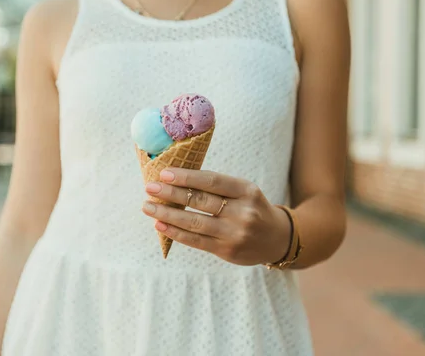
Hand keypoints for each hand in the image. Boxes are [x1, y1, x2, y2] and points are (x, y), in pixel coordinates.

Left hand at [142, 168, 291, 265]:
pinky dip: (175, 232)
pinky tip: (160, 225)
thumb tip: (175, 179)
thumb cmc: (252, 208)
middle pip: (200, 201)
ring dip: (167, 214)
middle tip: (150, 188)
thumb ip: (216, 187)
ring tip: (148, 207)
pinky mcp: (226, 250)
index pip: (212, 181)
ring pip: (194, 222)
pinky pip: (195, 240)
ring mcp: (234, 233)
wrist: (277, 239)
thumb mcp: (244, 191)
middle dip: (171, 193)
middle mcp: (242, 212)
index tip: (165, 173)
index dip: (186, 177)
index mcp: (246, 190)